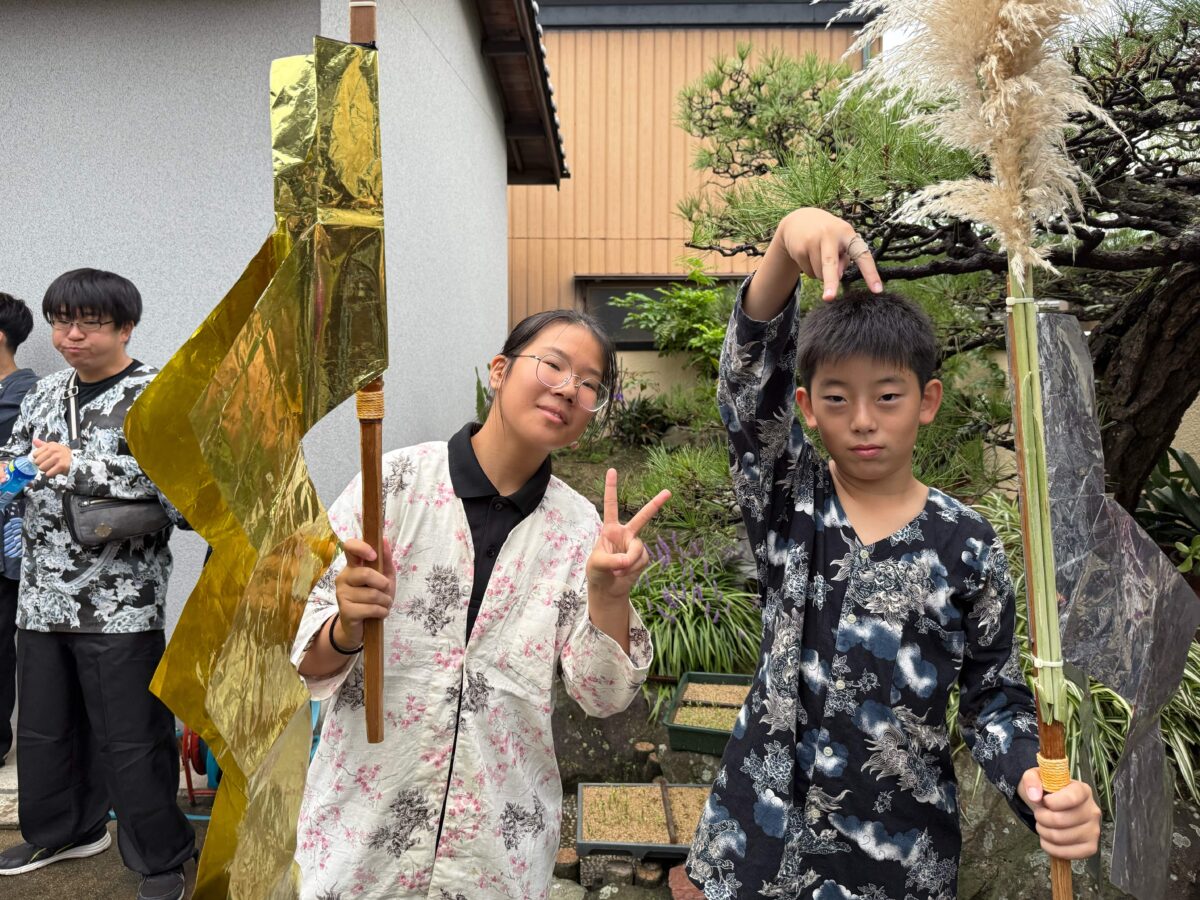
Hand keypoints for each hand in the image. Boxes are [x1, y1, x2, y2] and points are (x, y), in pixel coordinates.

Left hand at [31, 437, 71, 477]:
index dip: (38, 458)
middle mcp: (54, 450)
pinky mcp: (62, 465)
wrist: (74, 458)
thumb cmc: (61, 453)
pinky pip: (49, 473)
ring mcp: (58, 458)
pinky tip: (54, 471)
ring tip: (51, 467)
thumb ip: (42, 445)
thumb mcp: (52, 447)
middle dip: (41, 464)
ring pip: (42, 468)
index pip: (35, 455)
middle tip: (47, 464)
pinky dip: (50, 474)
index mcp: (50, 445)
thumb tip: (34, 440)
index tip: (43, 459)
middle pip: (37, 462)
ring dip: (45, 470)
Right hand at [334, 538, 395, 645]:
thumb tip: (384, 540)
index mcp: (352, 566)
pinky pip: (371, 608)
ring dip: (385, 601)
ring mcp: (342, 594)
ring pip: (372, 594)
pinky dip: (382, 612)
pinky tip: (379, 613)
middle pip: (366, 574)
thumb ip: (385, 560)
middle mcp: (343, 577)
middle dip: (384, 584)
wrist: (361, 627)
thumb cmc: (373, 598)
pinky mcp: (346, 611)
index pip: (349, 547)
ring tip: (383, 604)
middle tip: (386, 591)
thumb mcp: (384, 578)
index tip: (374, 555)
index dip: (362, 548)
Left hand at [586, 468, 670, 603]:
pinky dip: (632, 569)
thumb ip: (611, 560)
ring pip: (637, 549)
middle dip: (656, 504)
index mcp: (610, 529)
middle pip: (643, 517)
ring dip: (627, 562)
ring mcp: (635, 545)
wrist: (608, 589)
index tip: (612, 470)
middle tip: (669, 491)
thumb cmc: (597, 572)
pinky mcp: (643, 557)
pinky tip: (624, 574)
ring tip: (616, 571)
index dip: (611, 488)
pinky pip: (641, 560)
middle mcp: (625, 534)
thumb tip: (628, 560)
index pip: (611, 505)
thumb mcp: (597, 564)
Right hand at [777, 207, 882, 300]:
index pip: (862, 255)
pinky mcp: (798, 249)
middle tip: (829, 298)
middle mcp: (829, 234)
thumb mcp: (840, 242)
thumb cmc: (828, 235)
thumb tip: (837, 276)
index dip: (870, 273)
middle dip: (831, 282)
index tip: (877, 290)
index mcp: (847, 232)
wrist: (800, 220)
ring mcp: (812, 241)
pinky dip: (811, 271)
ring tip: (820, 257)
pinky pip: (809, 273)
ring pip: (820, 273)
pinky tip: (809, 257)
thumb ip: (843, 259)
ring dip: (822, 274)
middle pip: (830, 263)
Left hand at [1018, 767, 1101, 859]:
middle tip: (1038, 815)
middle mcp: (1093, 811)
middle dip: (1042, 818)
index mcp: (1083, 791)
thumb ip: (1031, 780)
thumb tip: (1034, 796)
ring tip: (1042, 825)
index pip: (1072, 798)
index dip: (1053, 802)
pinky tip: (1047, 840)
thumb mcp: (1035, 777)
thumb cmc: (1046, 791)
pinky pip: (1070, 853)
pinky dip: (1052, 849)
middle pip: (1062, 820)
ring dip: (1044, 833)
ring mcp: (1094, 830)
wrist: (1051, 805)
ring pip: (1062, 837)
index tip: (1043, 801)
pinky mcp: (1090, 847)